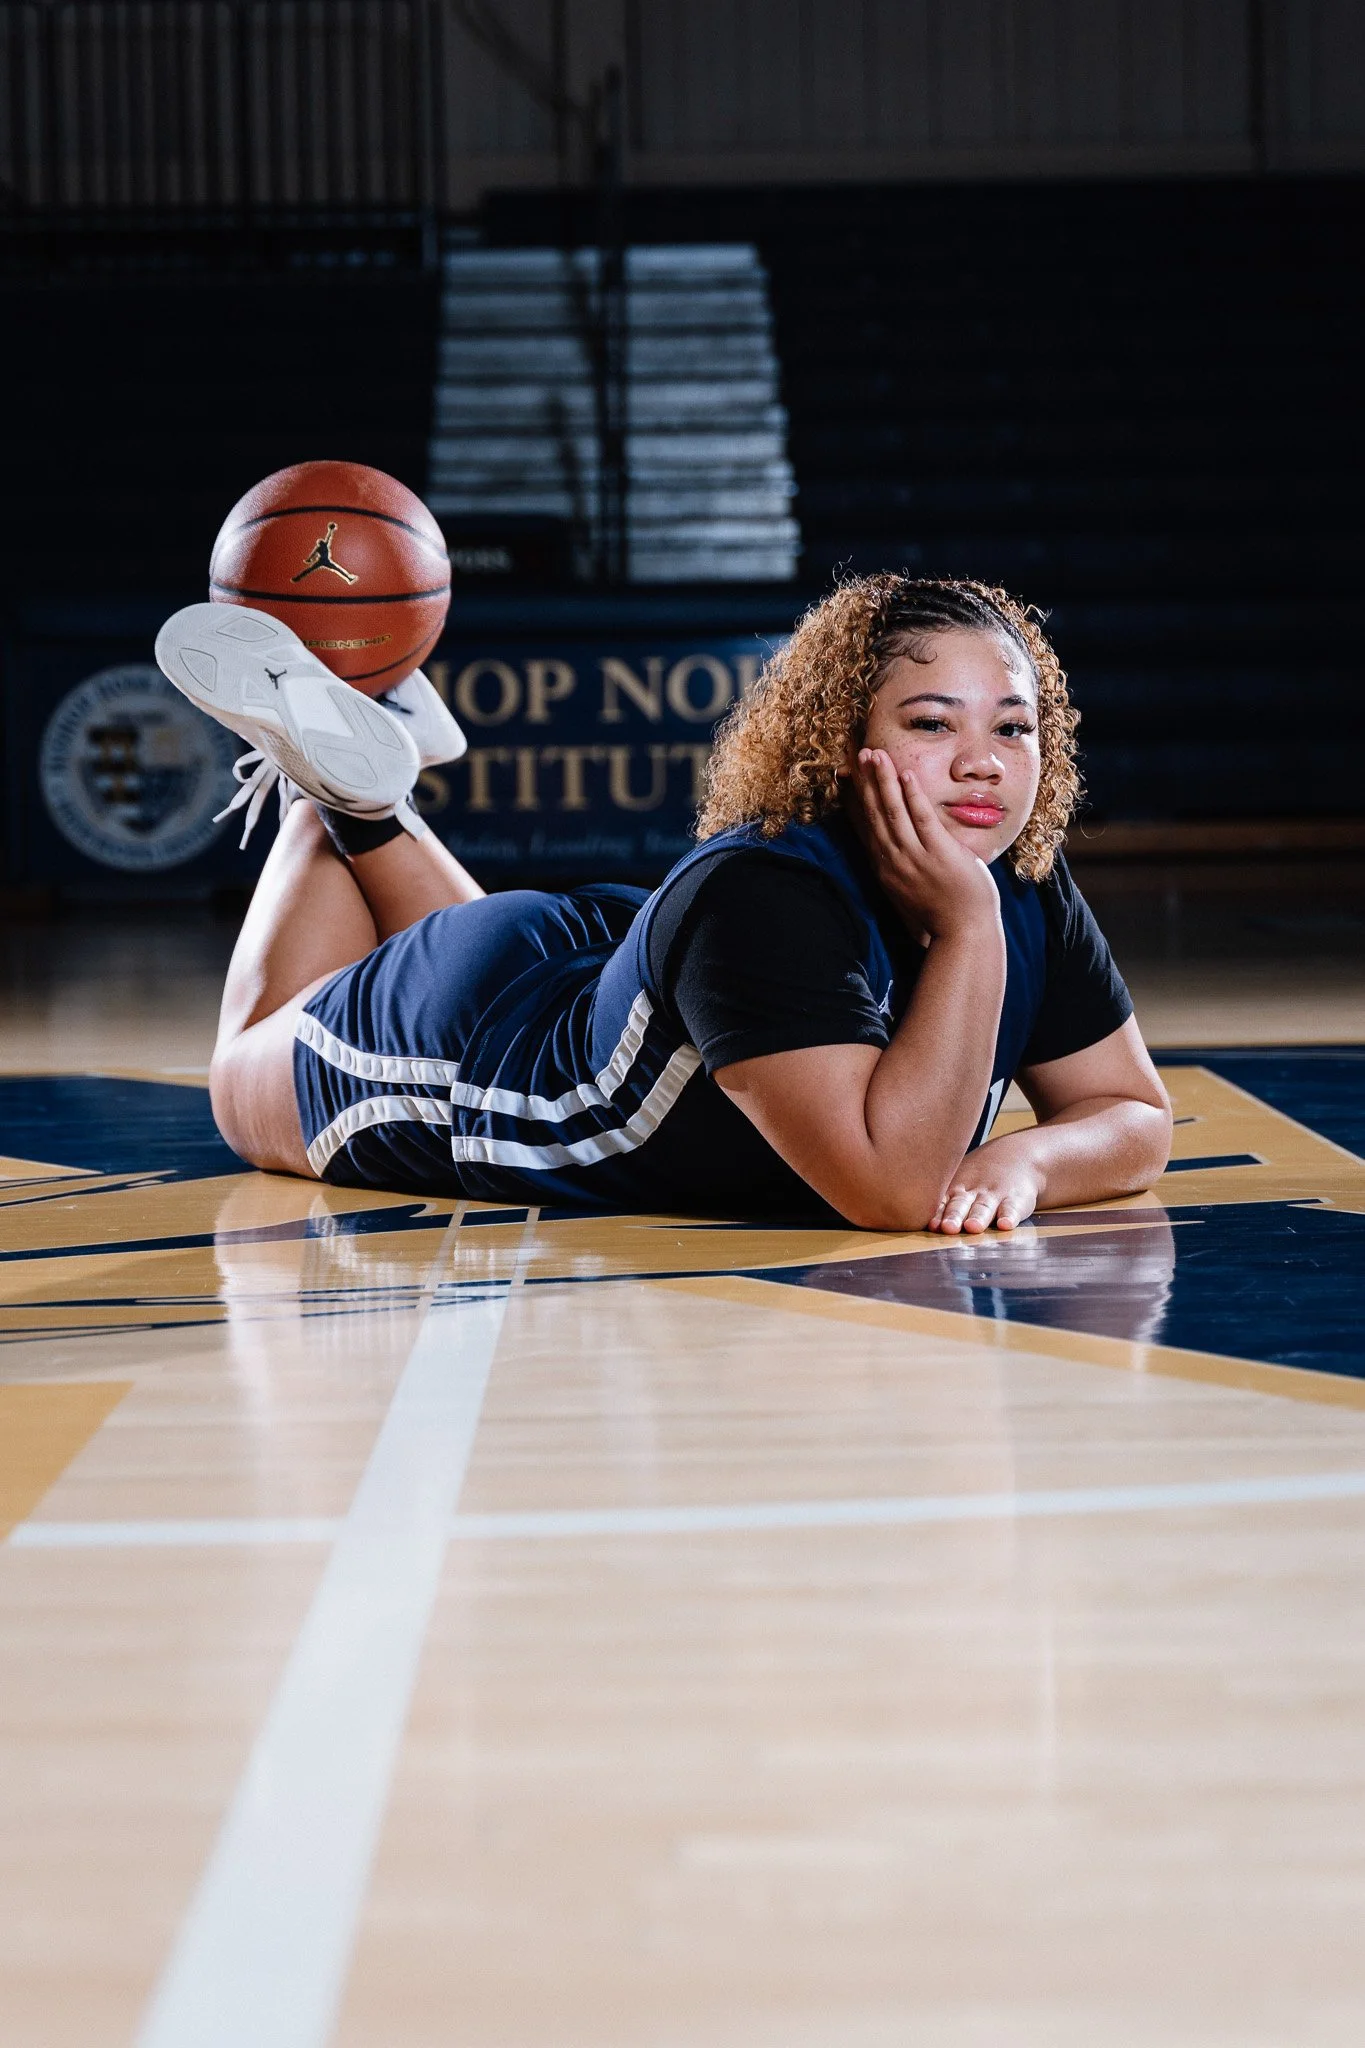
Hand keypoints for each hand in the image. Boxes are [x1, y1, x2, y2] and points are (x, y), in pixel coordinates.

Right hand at [852, 750, 1000, 940]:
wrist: (963, 933)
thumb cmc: (944, 913)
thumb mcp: (913, 889)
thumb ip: (904, 867)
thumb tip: (899, 848)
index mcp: (886, 868)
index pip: (867, 826)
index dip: (859, 799)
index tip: (852, 775)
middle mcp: (894, 862)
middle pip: (875, 815)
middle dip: (867, 782)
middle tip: (860, 754)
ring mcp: (915, 859)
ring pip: (893, 813)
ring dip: (883, 782)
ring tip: (875, 755)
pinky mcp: (938, 855)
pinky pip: (921, 820)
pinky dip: (912, 796)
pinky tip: (906, 775)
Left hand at [929, 1141, 1040, 1232]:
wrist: (1018, 1156)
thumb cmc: (978, 1178)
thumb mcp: (957, 1182)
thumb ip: (939, 1203)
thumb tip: (910, 1220)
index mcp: (955, 1189)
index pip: (942, 1203)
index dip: (936, 1214)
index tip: (931, 1225)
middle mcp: (973, 1191)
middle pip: (960, 1204)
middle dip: (953, 1216)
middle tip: (948, 1228)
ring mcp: (995, 1194)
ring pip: (984, 1207)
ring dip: (978, 1217)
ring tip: (972, 1227)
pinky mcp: (1017, 1199)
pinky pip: (1012, 1208)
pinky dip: (1009, 1216)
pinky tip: (1005, 1224)